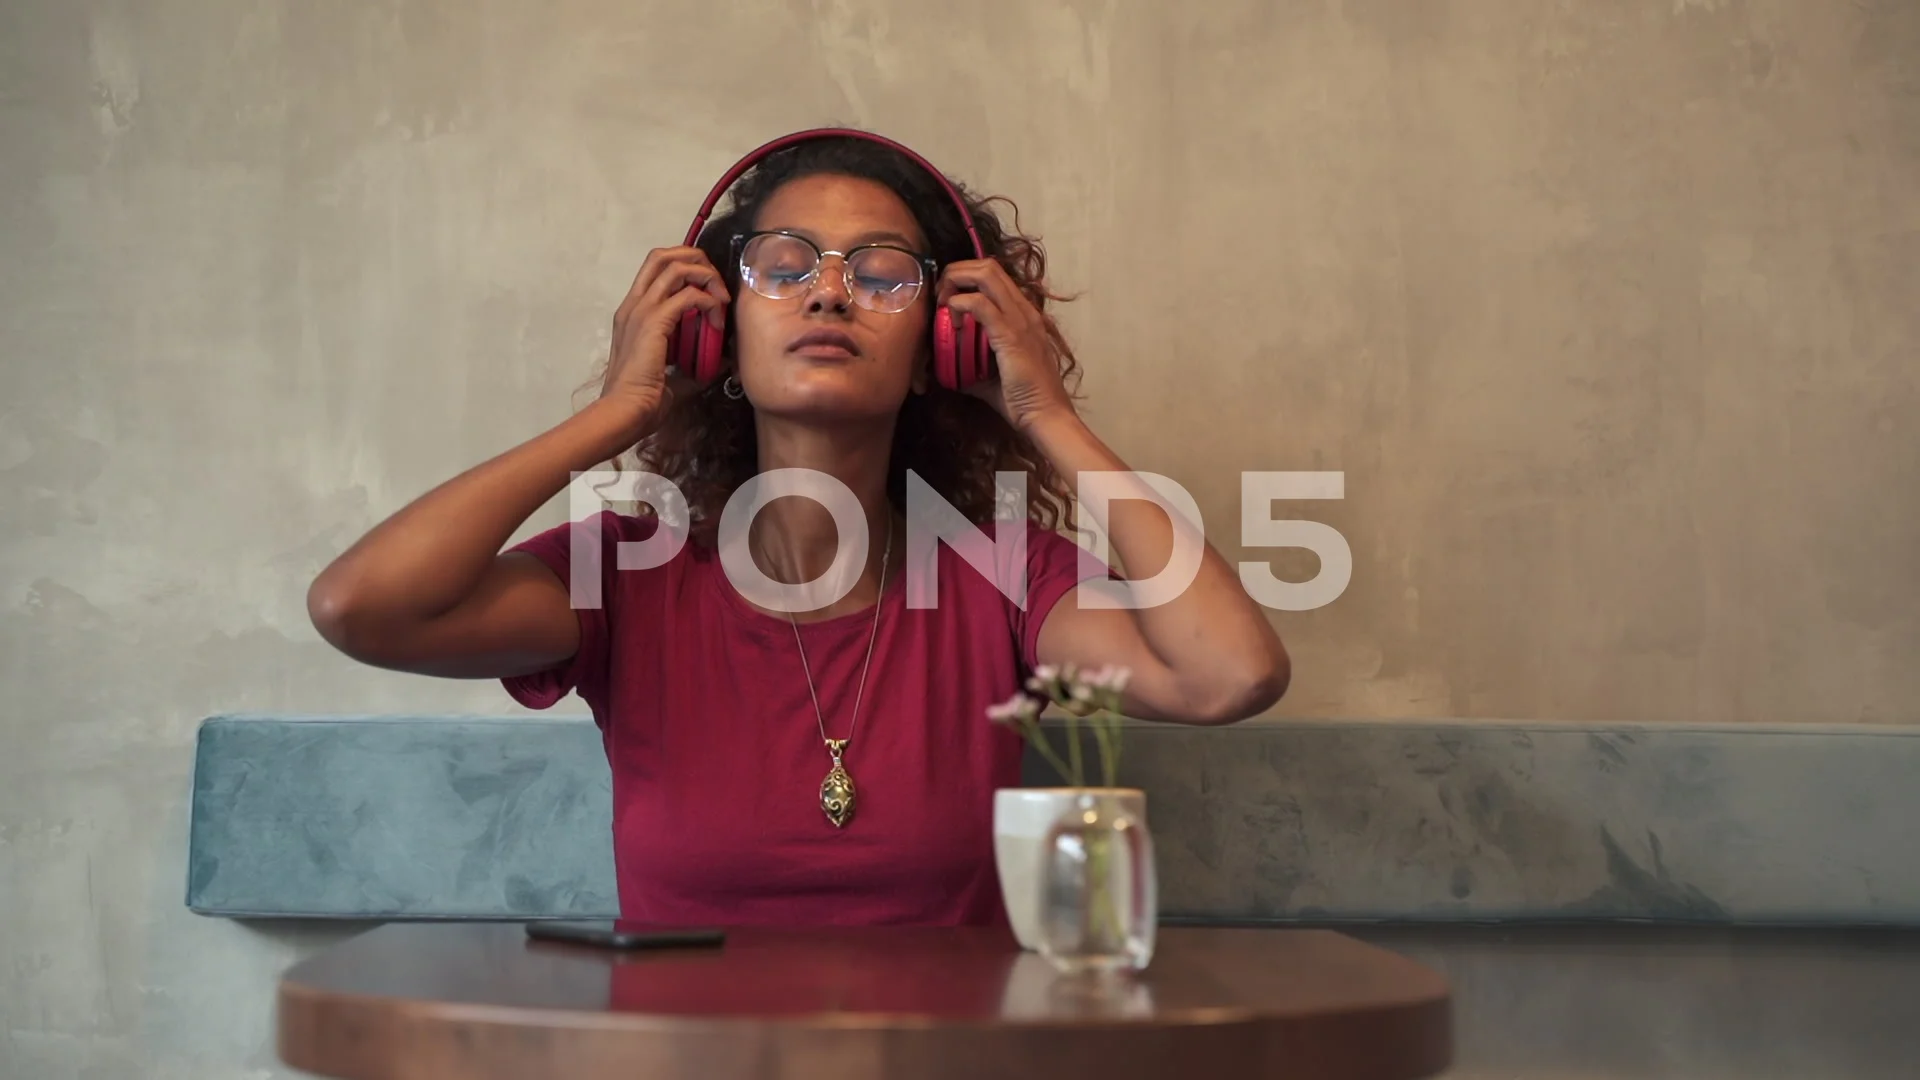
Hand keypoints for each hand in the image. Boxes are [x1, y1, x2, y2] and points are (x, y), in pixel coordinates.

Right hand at [600, 246, 730, 431]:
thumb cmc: (644, 401)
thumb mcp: (677, 377)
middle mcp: (634, 305)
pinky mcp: (653, 321)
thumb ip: (697, 367)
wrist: (626, 412)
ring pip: (676, 267)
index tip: (710, 291)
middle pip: (663, 256)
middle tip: (717, 284)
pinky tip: (717, 320)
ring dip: (706, 277)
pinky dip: (708, 301)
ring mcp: (641, 310)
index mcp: (634, 314)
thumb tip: (723, 363)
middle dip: (696, 259)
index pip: (658, 270)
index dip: (687, 269)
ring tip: (721, 300)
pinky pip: (688, 295)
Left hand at [936, 260, 1074, 431]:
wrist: (1045, 415)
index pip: (994, 276)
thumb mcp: (990, 375)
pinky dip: (959, 305)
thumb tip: (945, 367)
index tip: (947, 300)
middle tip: (941, 297)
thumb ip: (971, 364)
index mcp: (1023, 315)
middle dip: (956, 272)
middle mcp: (1024, 310)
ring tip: (944, 305)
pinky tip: (954, 322)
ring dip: (956, 282)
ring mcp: (1019, 319)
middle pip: (987, 266)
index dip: (966, 278)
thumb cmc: (1022, 399)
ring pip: (984, 274)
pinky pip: (979, 303)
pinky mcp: (1011, 334)